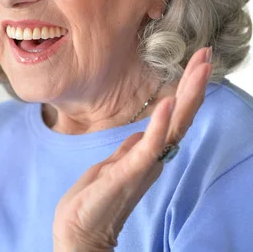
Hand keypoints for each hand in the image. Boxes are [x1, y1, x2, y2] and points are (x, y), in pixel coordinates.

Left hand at [52, 47, 212, 250]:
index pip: (172, 116)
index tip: (196, 62)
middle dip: (193, 85)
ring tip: (199, 69)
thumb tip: (143, 133)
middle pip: (180, 116)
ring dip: (186, 96)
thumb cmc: (94, 199)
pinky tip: (166, 103)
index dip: (185, 90)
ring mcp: (143, 164)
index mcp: (148, 153)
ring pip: (172, 127)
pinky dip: (158, 124)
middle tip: (207, 55)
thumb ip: (132, 149)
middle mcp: (153, 158)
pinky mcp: (129, 172)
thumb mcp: (114, 165)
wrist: (79, 230)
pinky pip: (148, 146)